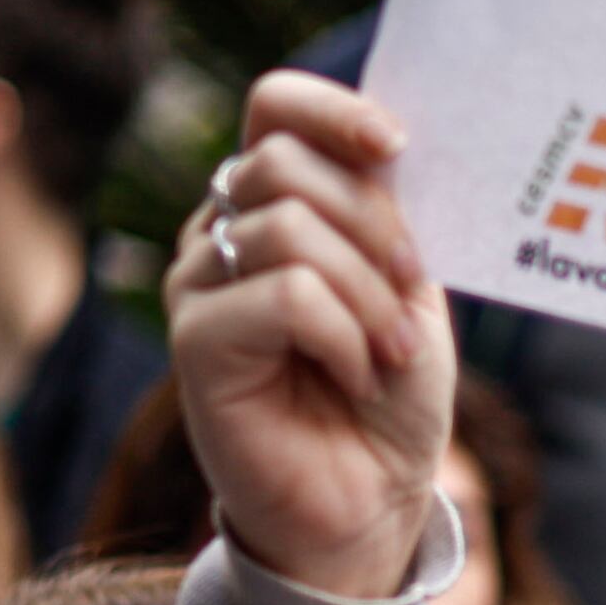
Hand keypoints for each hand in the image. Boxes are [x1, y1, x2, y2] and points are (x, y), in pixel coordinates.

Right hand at [165, 72, 448, 602]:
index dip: (333, 109)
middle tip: (410, 292)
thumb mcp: (405, 284)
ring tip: (390, 352)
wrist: (372, 497)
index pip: (275, 107)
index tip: (396, 147)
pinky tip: (355, 375)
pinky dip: (342, 335)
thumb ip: (386, 212)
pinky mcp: (195, 343)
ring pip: (285, 228)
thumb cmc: (390, 391)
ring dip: (366, 293)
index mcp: (272, 201)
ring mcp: (199, 284)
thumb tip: (385, 141)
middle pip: (282, 161)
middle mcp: (222, 231)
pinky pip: (282, 295)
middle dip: (372, 224)